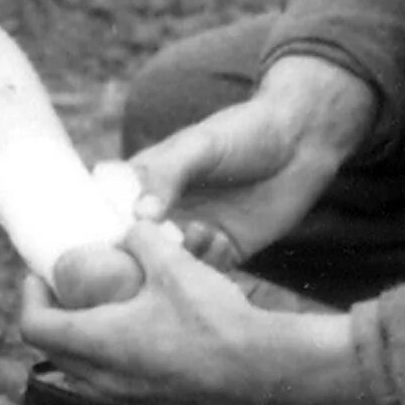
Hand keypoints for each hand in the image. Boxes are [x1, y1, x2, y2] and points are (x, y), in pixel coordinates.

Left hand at [19, 221, 378, 404]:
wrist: (266, 369)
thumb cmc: (216, 318)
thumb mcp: (175, 266)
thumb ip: (143, 238)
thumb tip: (130, 223)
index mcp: (100, 342)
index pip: (34, 325)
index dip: (27, 296)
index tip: (37, 276)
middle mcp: (105, 380)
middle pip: (53, 351)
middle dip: (51, 317)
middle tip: (63, 289)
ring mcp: (130, 401)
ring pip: (82, 374)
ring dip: (79, 342)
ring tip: (97, 312)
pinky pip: (113, 388)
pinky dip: (108, 362)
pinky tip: (137, 338)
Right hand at [123, 54, 378, 263]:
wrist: (301, 142)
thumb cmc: (243, 132)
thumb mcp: (199, 146)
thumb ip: (166, 176)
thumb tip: (138, 216)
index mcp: (144, 182)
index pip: (108, 213)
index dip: (103, 234)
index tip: (110, 245)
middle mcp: (163, 212)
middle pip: (135, 249)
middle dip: (143, 259)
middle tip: (163, 248)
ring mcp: (192, 232)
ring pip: (170, 265)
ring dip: (181, 260)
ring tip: (200, 234)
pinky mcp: (224, 249)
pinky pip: (205, 271)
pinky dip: (210, 264)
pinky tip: (224, 242)